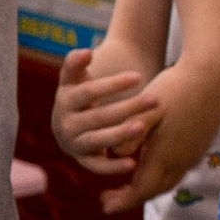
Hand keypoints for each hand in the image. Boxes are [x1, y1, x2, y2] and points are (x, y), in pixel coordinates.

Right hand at [50, 46, 159, 183]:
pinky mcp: (83, 160)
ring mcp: (73, 143)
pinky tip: (132, 164)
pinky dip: (113, 167)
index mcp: (64, 99)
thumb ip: (76, 62)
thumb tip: (85, 52)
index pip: (88, 92)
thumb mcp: (76, 77)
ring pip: (98, 140)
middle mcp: (64, 123)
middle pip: (98, 116)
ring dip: (120, 134)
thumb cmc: (83, 93)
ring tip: (142, 127)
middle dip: (127, 107)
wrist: (75, 119)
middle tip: (154, 99)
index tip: (138, 77)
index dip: (112, 85)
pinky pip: (96, 166)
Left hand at [113, 58, 219, 216]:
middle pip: (154, 191)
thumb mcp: (146, 110)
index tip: (104, 206)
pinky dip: (158, 176)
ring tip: (125, 186)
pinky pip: (176, 171)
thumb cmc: (174, 89)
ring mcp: (193, 155)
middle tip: (109, 199)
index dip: (122, 201)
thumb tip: (114, 154)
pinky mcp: (199, 146)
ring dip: (145, 187)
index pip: (141, 190)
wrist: (211, 76)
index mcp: (165, 155)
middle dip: (131, 198)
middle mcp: (181, 161)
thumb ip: (129, 134)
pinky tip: (146, 166)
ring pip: (166, 182)